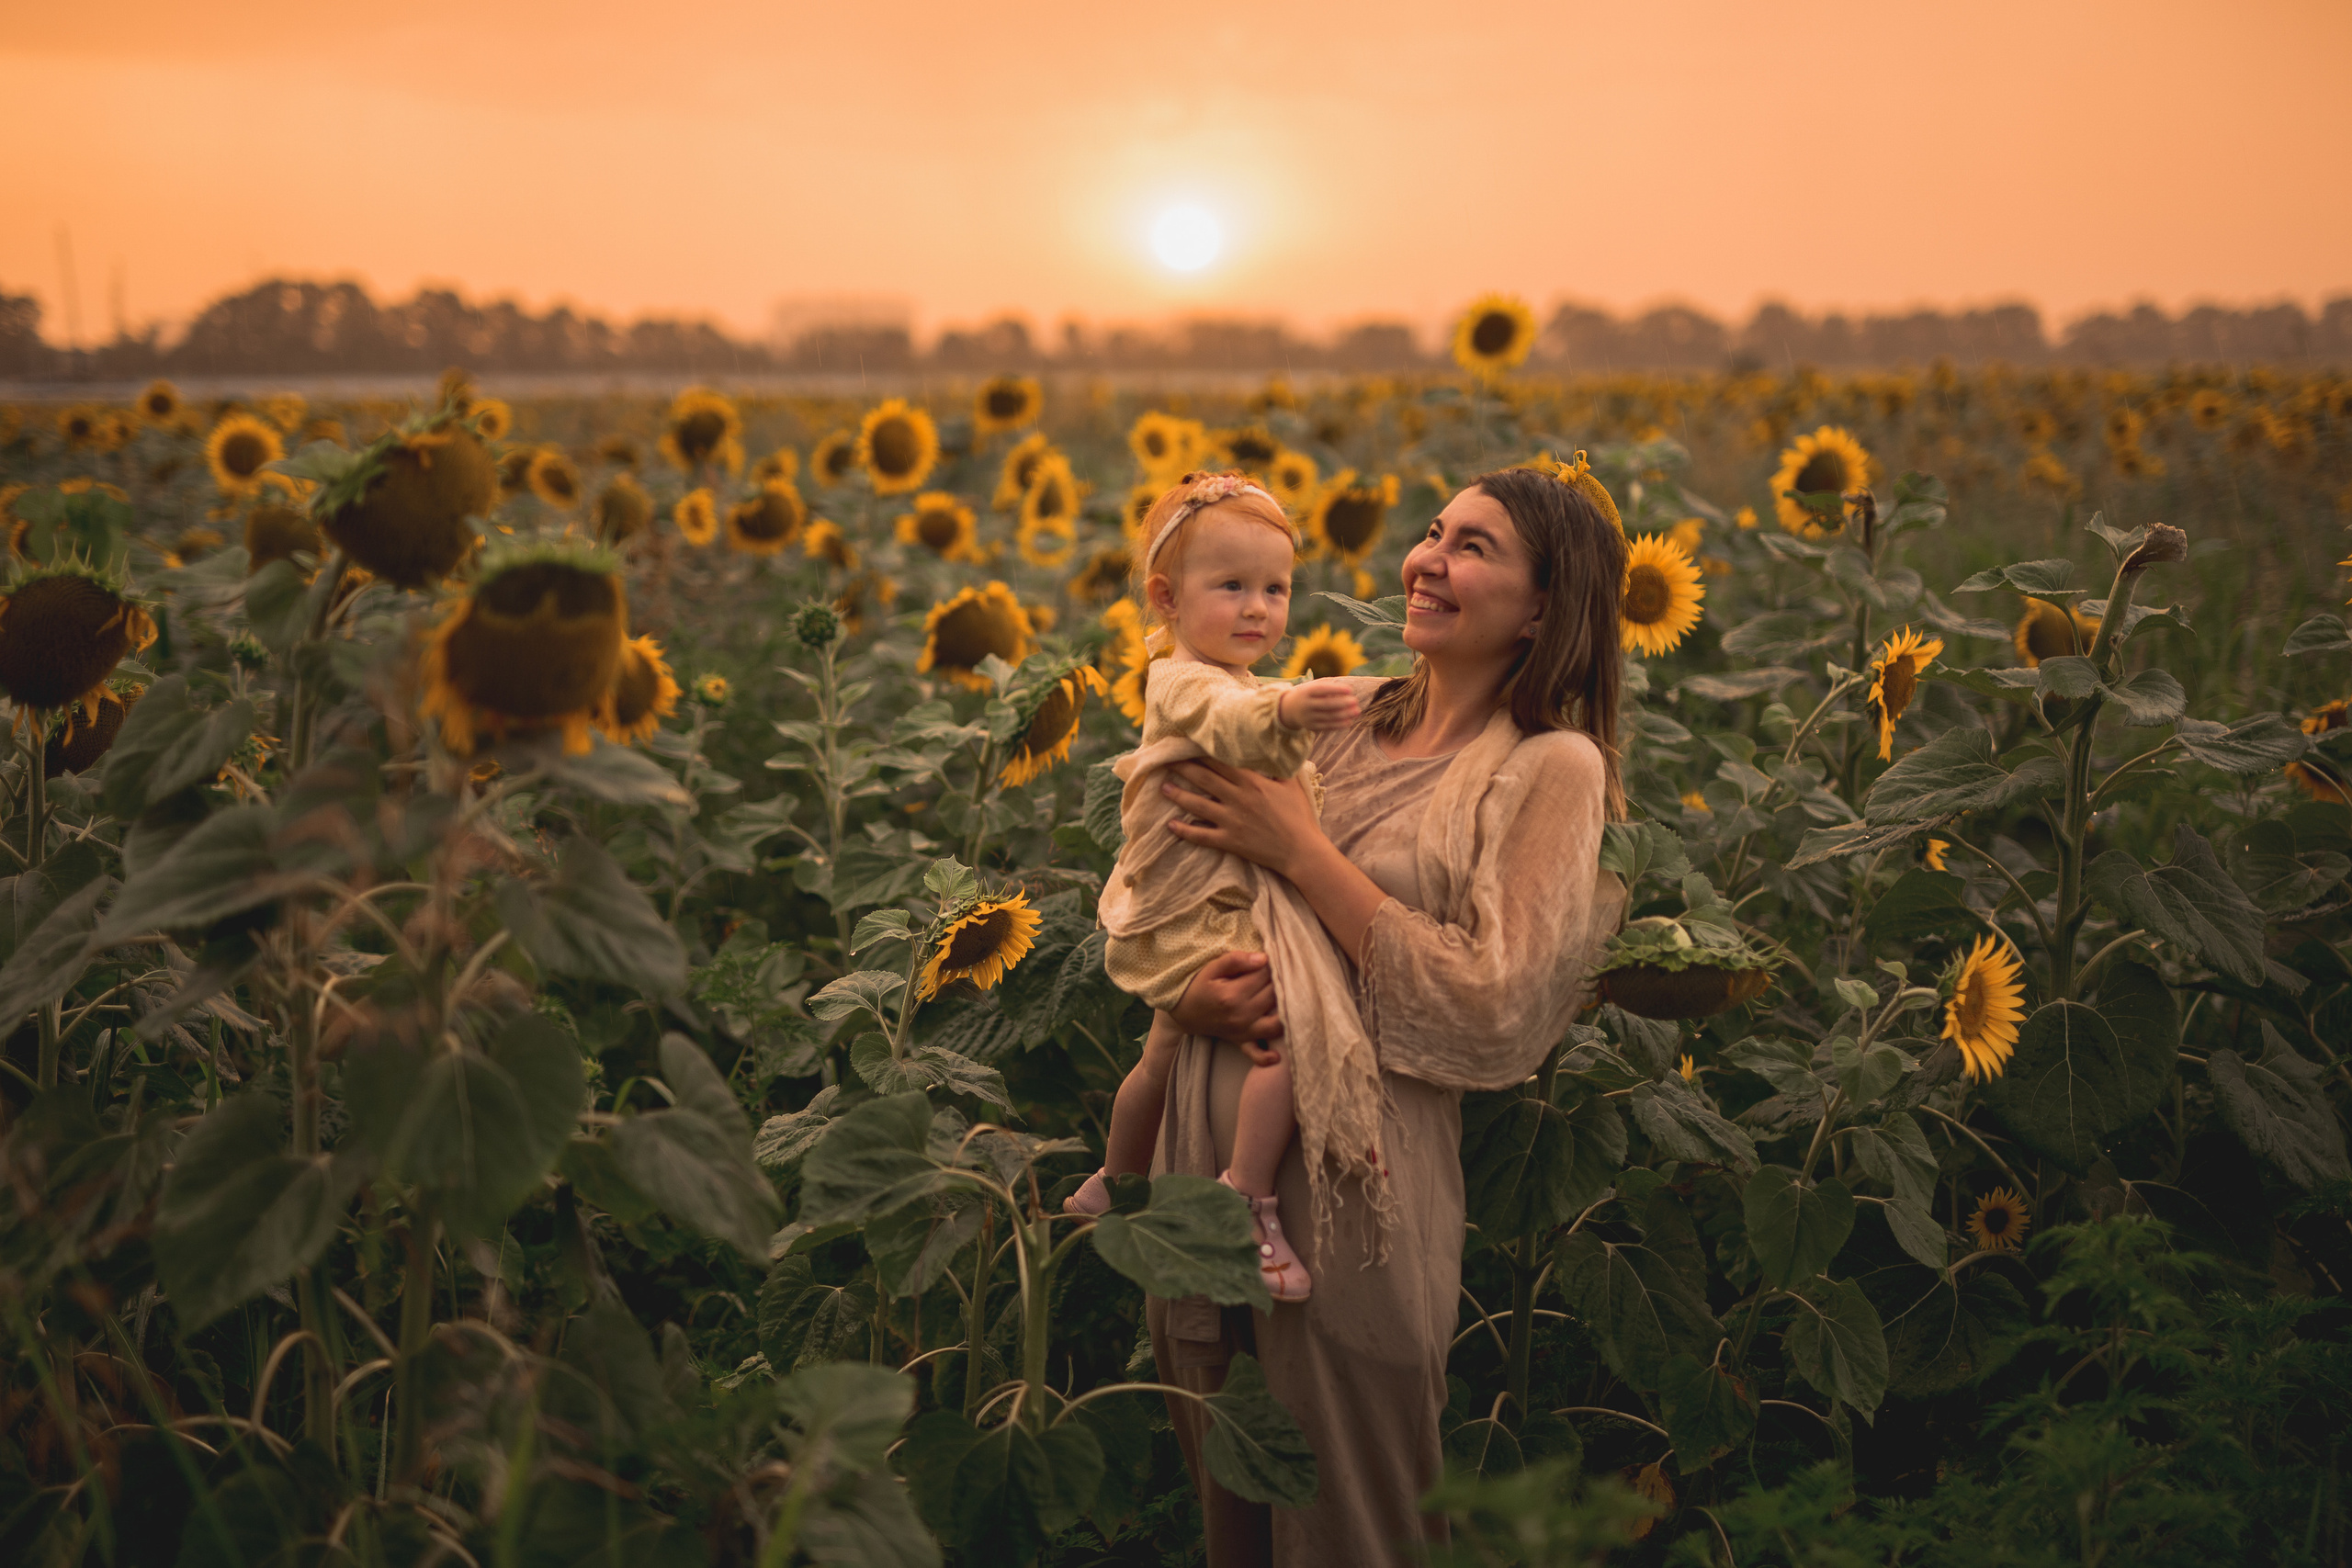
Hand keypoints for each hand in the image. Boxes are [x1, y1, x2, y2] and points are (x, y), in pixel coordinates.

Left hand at [1162, 756, 1322, 875]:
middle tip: (1166, 760)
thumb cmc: (1299, 817)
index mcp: (1253, 783)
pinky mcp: (1230, 841)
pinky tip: (1170, 825)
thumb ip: (1278, 767)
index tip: (1187, 745)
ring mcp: (1232, 821)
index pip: (1221, 762)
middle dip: (1184, 768)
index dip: (1203, 753)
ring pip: (1198, 805)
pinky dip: (1185, 831)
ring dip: (1179, 795)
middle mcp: (1239, 799)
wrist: (1301, 851)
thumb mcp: (1292, 785)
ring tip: (1163, 787)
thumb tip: (1272, 749)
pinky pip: (1202, 836)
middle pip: (1205, 779)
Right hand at [1168, 951, 1283, 1045]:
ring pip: (1276, 1023)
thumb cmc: (1199, 986)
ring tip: (1283, 997)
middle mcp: (1241, 1015)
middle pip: (1274, 995)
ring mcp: (1242, 1031)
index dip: (1269, 964)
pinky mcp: (1241, 1041)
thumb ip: (1236, 960)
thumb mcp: (1212, 968)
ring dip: (1284, 1011)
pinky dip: (1266, 1056)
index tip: (1268, 958)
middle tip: (1274, 974)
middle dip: (1278, 982)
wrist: (1183, 1011)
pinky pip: (1256, 1053)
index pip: (1265, 975)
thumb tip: (1263, 958)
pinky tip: (1276, 1055)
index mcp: (1233, 995)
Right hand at [1278, 678, 1363, 732]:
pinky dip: (1339, 725)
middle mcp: (1306, 705)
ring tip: (1356, 711)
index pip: (1322, 689)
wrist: (1289, 709)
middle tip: (1355, 701)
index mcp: (1306, 691)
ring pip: (1328, 716)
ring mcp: (1308, 717)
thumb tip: (1348, 689)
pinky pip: (1327, 726)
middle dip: (1342, 703)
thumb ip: (1328, 685)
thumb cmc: (1308, 694)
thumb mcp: (1313, 686)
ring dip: (1344, 714)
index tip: (1350, 689)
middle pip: (1326, 704)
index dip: (1336, 689)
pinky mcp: (1311, 727)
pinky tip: (1349, 721)